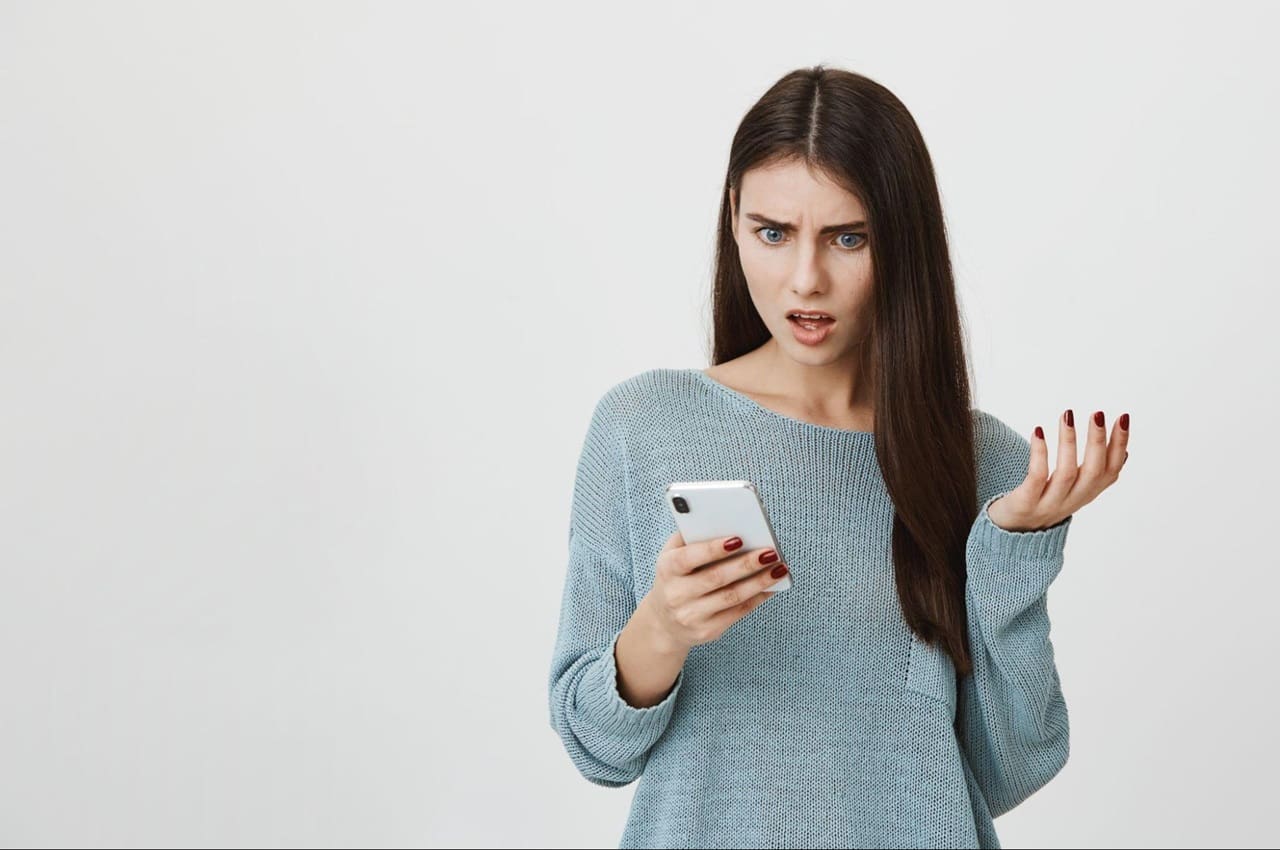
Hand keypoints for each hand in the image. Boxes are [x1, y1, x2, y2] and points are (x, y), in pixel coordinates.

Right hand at [641, 530, 787, 652]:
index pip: (689, 557)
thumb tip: (723, 521)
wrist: (665, 622)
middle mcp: (676, 594)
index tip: (738, 539)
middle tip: (769, 552)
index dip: (713, 549)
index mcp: (667, 569)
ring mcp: (691, 615)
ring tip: (778, 568)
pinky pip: (738, 613)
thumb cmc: (676, 578)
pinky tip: (771, 586)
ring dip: (759, 582)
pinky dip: (758, 598)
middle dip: (746, 564)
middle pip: (716, 578)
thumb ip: (691, 536)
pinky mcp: (708, 631)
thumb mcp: (672, 555)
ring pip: (732, 597)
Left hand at [987, 409, 1129, 531]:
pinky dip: (1039, 454)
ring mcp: (1048, 505)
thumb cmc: (1041, 504)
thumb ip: (1094, 475)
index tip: (1122, 418)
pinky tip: (1038, 431)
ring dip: (1069, 442)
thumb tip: (1124, 453)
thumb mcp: (1073, 492)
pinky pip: (1036, 478)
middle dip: (1097, 441)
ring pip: (1066, 473)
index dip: (1119, 446)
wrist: (1008, 536)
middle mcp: (1071, 501)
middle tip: (1096, 414)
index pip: (1111, 471)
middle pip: (1093, 471)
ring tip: (1067, 416)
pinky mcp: (1025, 504)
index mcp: (1086, 495)